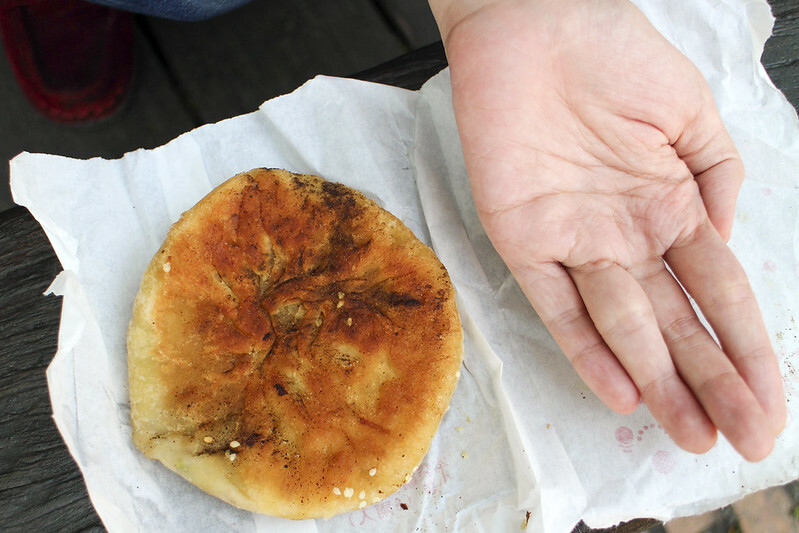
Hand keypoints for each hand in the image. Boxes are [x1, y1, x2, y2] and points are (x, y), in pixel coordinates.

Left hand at [428, 0, 784, 459]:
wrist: (535, 24)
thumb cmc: (613, 54)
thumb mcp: (689, 112)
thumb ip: (718, 178)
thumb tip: (727, 238)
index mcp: (670, 208)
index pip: (717, 294)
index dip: (746, 349)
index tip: (769, 402)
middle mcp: (625, 235)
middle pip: (674, 323)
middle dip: (711, 382)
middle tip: (741, 437)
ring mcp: (575, 241)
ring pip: (622, 325)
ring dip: (657, 379)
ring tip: (690, 430)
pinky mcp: (523, 237)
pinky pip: (555, 303)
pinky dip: (585, 346)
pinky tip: (618, 389)